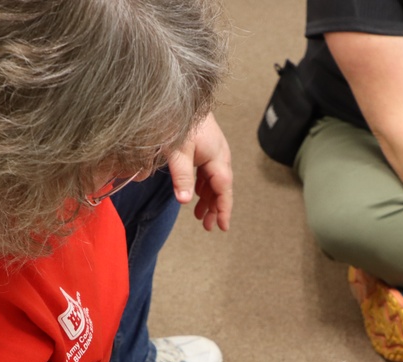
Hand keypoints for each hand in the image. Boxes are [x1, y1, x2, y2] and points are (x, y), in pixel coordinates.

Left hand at [166, 112, 233, 230]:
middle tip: (207, 226)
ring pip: (214, 181)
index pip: (224, 189)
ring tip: (199, 215)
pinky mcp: (206, 146)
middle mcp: (220, 155)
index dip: (223, 209)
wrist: (183, 94)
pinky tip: (196, 193)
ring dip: (208, 199)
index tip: (222, 226)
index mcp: (217, 157)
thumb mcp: (178, 150)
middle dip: (215, 208)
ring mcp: (214, 150)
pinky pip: (208, 172)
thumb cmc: (182, 120)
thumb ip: (182, 176)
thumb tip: (185, 200)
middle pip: (220, 187)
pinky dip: (203, 186)